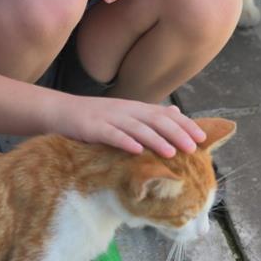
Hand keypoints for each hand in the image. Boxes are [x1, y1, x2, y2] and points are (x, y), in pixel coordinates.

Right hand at [52, 95, 204, 157]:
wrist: (59, 111)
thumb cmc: (94, 117)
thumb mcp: (124, 114)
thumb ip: (149, 115)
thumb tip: (176, 112)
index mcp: (134, 107)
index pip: (164, 114)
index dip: (184, 125)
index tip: (202, 137)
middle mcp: (125, 110)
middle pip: (155, 120)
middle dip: (176, 133)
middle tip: (193, 148)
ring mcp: (108, 118)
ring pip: (136, 127)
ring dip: (155, 140)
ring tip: (171, 152)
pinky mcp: (92, 127)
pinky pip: (110, 134)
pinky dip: (124, 141)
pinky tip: (136, 150)